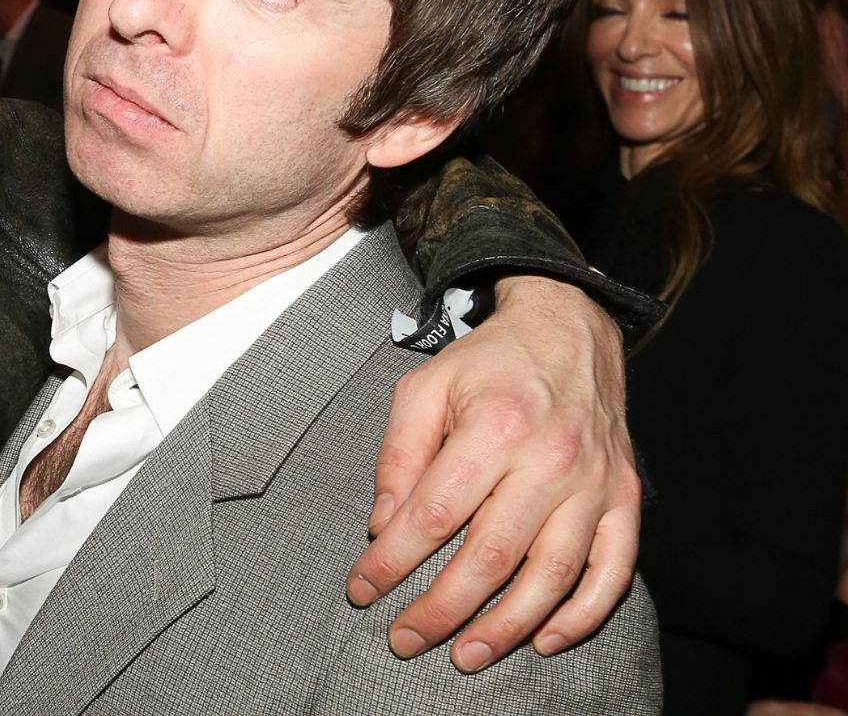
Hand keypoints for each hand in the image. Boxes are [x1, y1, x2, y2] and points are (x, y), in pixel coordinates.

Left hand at [347, 275, 639, 672]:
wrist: (569, 331)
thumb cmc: (488, 364)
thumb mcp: (425, 387)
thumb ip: (398, 456)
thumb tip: (384, 527)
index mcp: (495, 427)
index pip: (435, 513)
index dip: (393, 560)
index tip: (362, 590)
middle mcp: (552, 460)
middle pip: (492, 556)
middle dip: (442, 609)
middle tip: (404, 641)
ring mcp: (596, 484)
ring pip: (552, 576)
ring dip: (507, 627)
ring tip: (465, 655)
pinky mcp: (624, 498)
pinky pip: (612, 571)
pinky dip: (583, 615)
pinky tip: (544, 639)